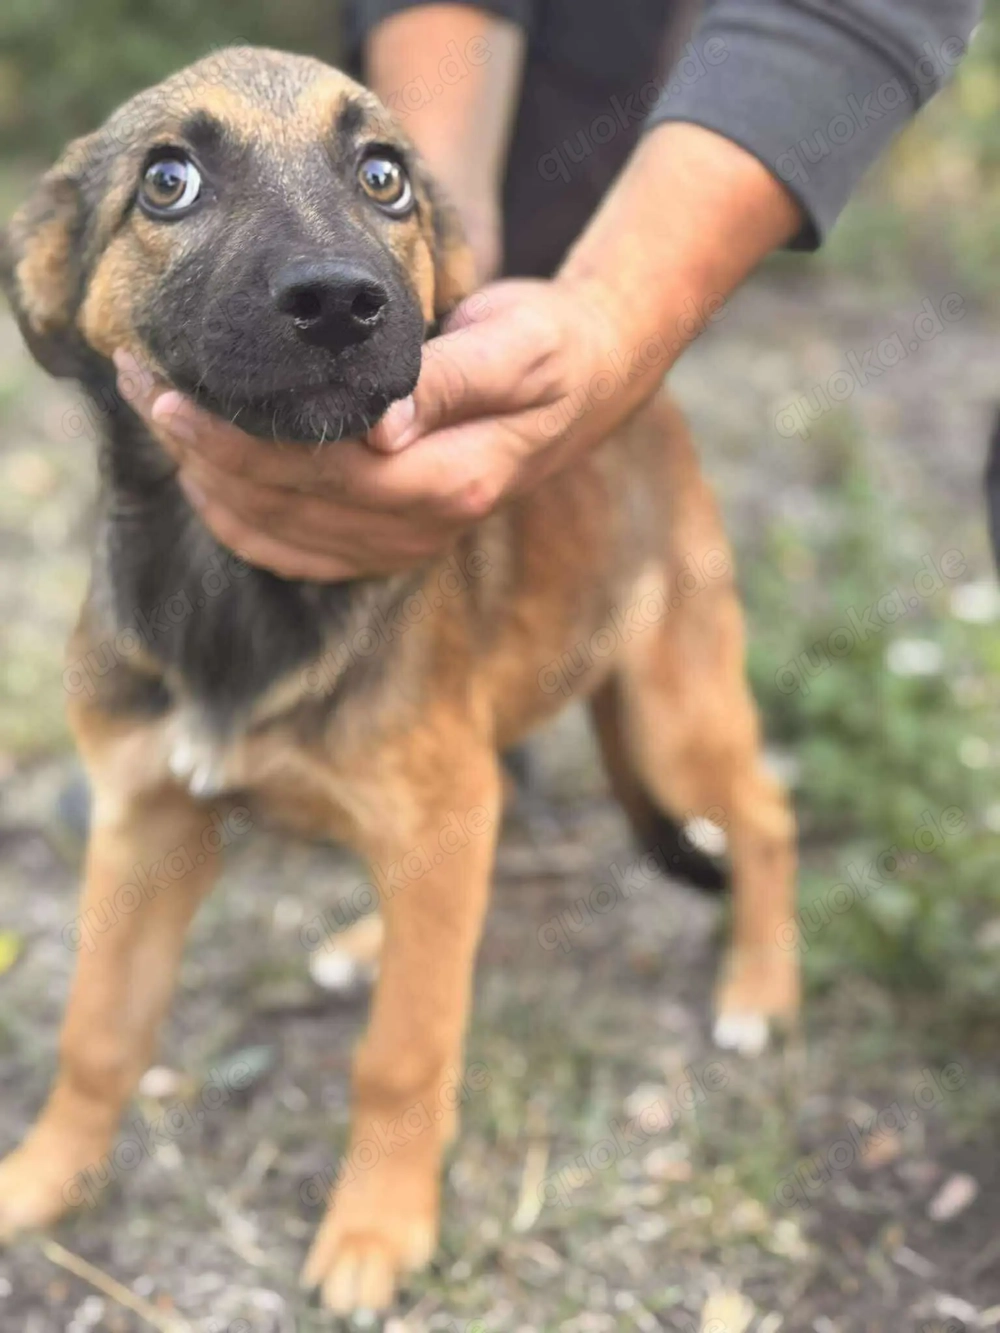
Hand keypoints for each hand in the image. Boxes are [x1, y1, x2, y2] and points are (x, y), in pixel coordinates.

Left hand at [114, 276, 656, 581]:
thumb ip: (446, 383)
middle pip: (286, 508)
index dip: (234, 438)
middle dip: (200, 453)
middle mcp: (427, 527)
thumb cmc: (551, 348)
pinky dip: (243, 525)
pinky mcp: (393, 543)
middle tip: (141, 388)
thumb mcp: (515, 346)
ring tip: (157, 422)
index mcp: (455, 480)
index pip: (320, 472)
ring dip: (208, 485)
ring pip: (281, 536)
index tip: (168, 391)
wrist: (589, 380)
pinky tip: (204, 483)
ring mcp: (408, 544)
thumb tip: (380, 428)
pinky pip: (299, 555)